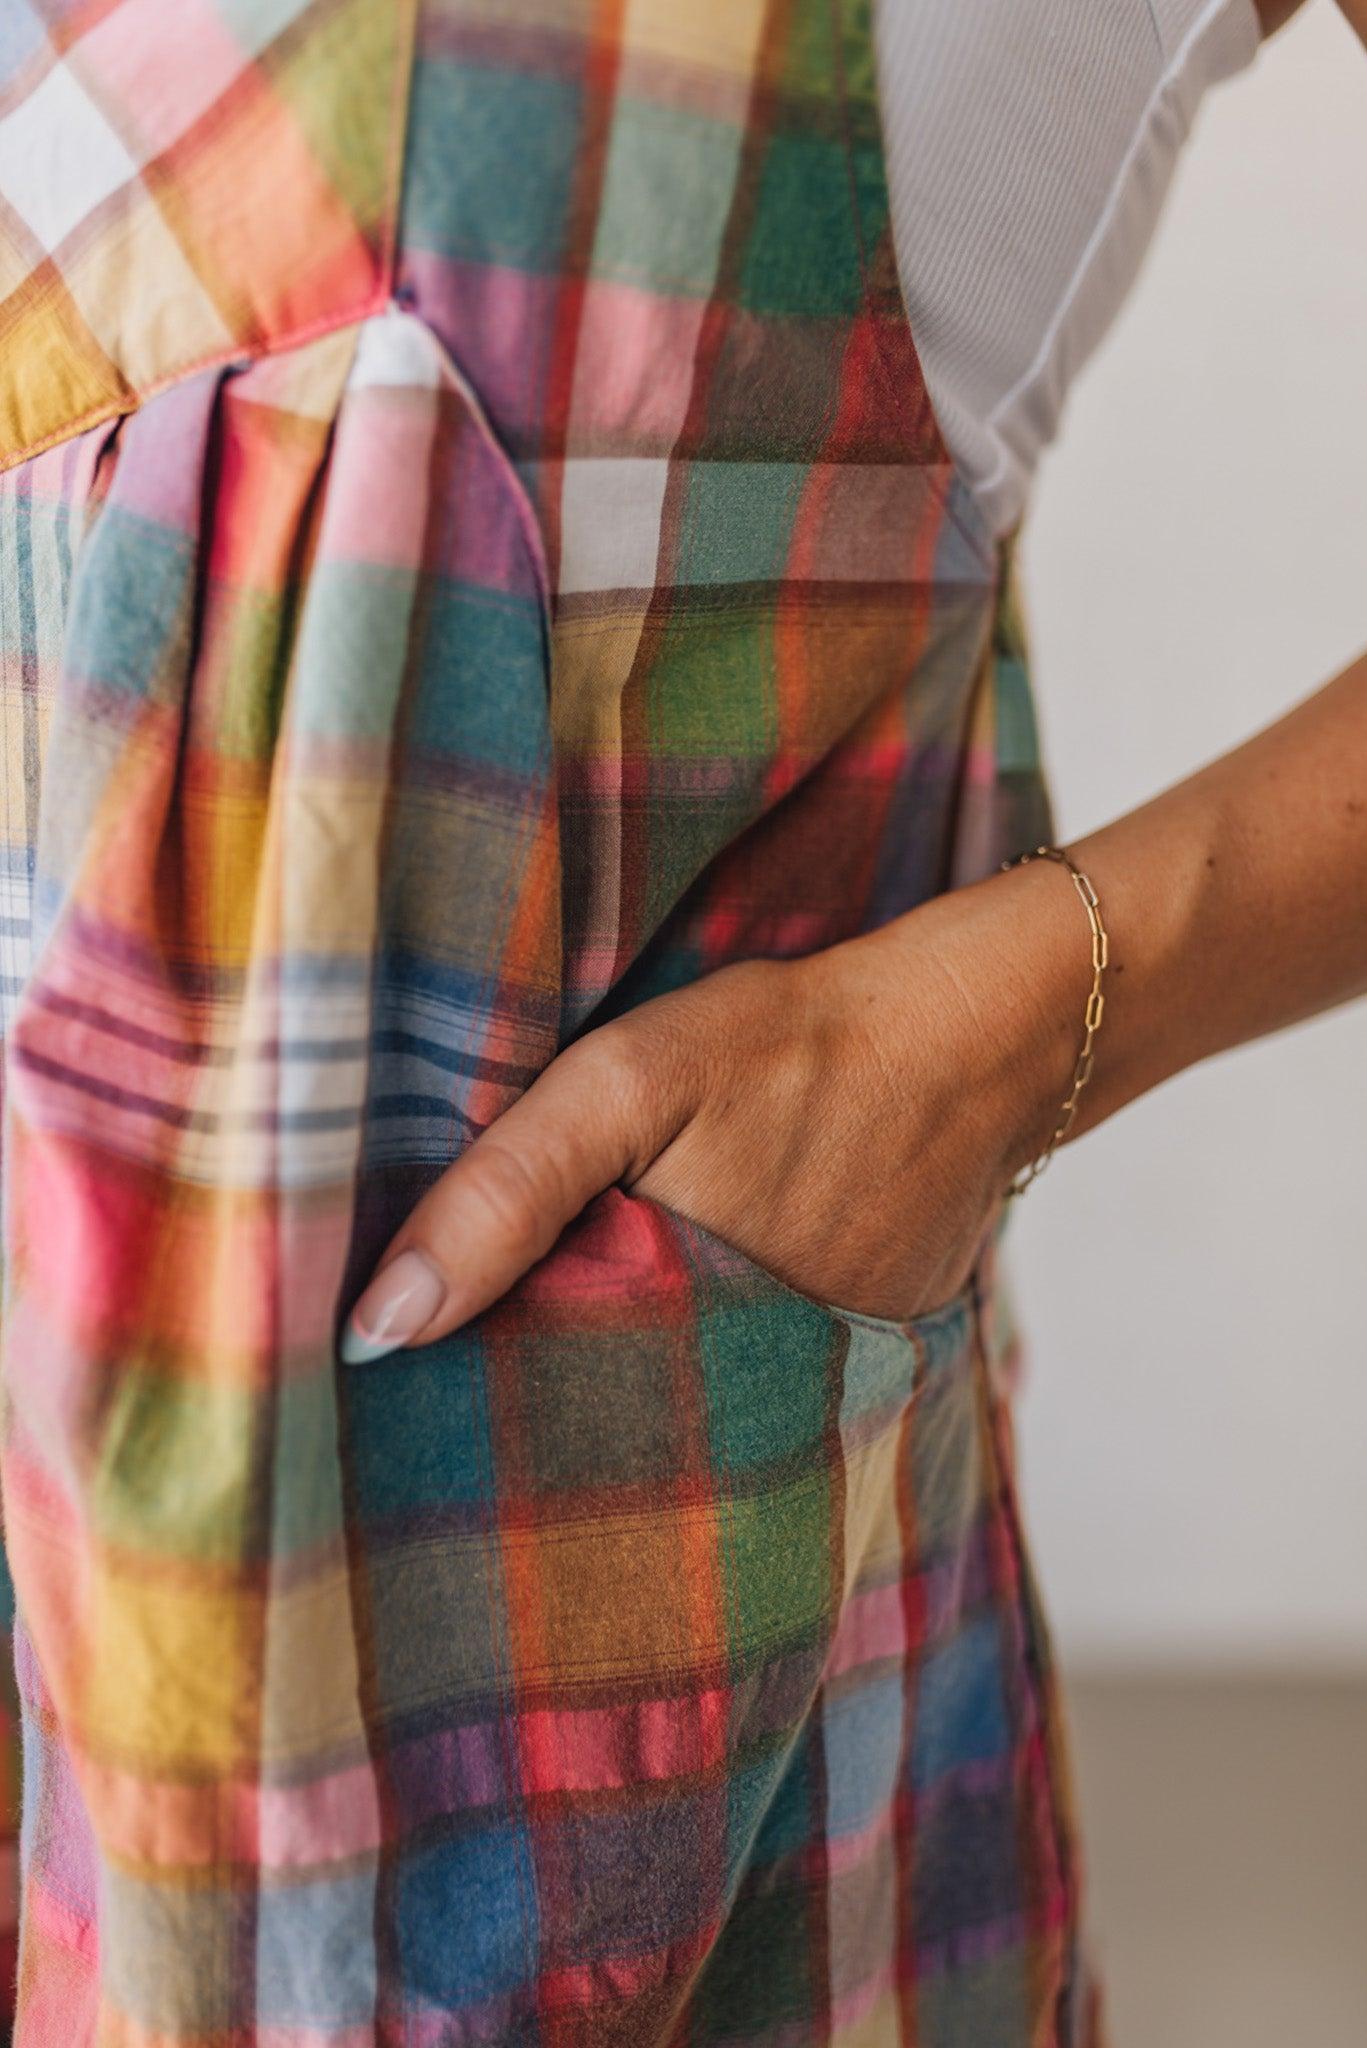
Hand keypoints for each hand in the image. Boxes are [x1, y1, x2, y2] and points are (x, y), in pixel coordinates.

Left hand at [338, 864, 1082, 1360]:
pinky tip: (700, 1283)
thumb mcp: (625, 1087)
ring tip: (581, 1317)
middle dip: (549, 1387)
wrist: (976, 1037)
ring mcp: (821, 1387)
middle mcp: (749, 1398)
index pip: (537, 1410)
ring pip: (689, 1398)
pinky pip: (764, 1373)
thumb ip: (503, 1193)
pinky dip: (723, 1339)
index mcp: (672, 1342)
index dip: (472, 1388)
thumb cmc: (791, 1050)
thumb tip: (380, 1327)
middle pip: (611, 1415)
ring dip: (637, 1366)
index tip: (405, 1383)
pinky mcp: (866, 1356)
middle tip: (473, 1354)